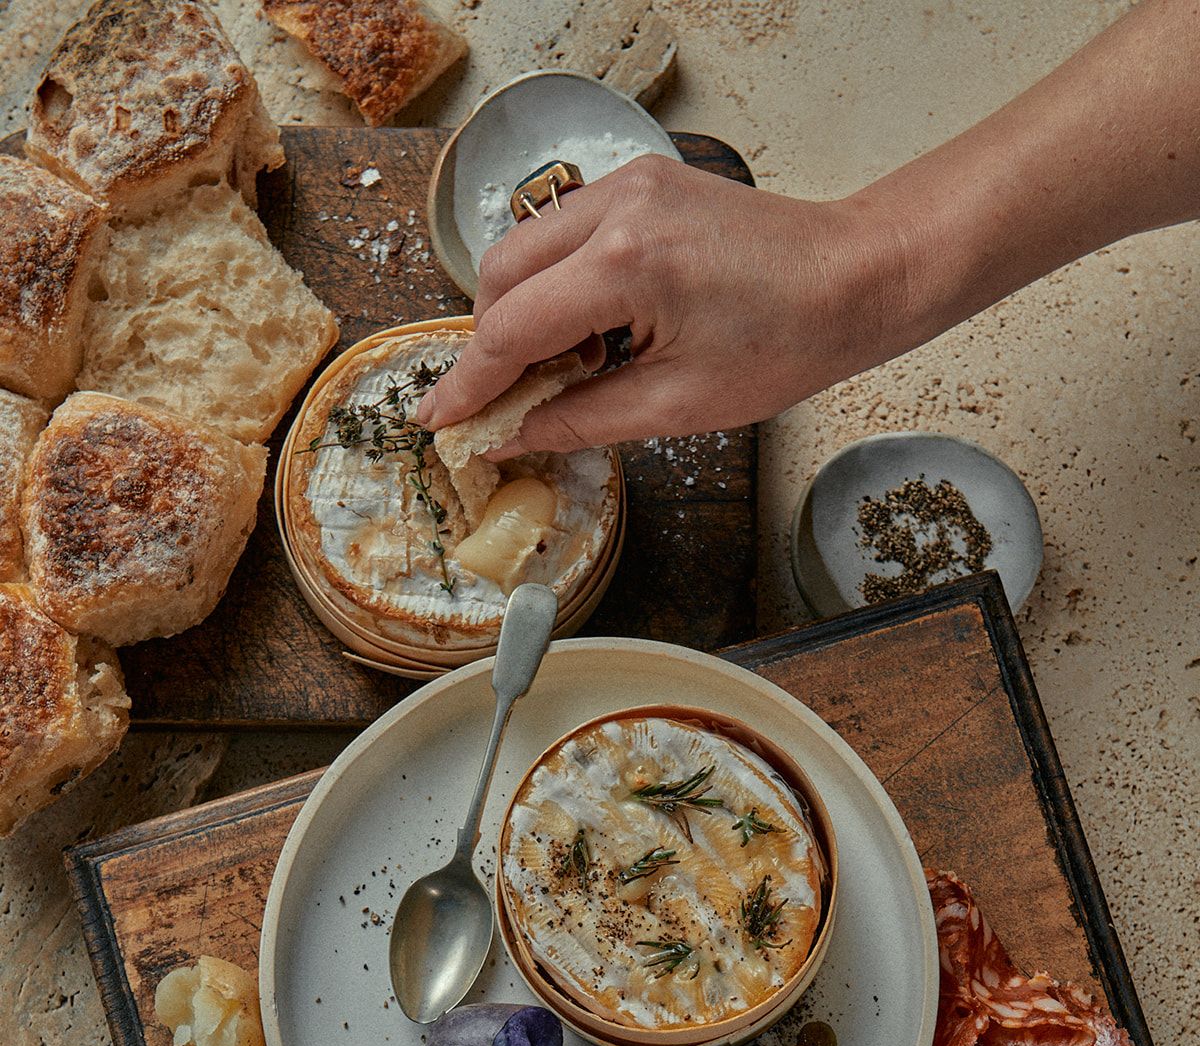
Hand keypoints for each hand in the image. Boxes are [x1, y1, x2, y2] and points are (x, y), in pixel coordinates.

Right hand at [418, 155, 910, 454]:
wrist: (853, 278)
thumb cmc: (787, 342)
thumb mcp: (678, 406)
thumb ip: (581, 419)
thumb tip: (512, 436)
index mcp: (627, 266)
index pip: (511, 329)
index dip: (469, 384)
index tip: (437, 419)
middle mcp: (617, 208)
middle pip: (500, 276)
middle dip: (492, 345)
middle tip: (510, 403)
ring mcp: (628, 185)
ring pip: (524, 248)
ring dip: (523, 312)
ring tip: (570, 368)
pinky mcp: (641, 183)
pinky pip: (564, 233)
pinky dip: (558, 283)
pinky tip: (595, 329)